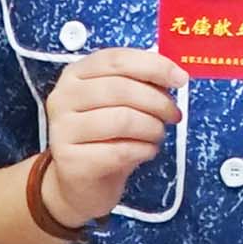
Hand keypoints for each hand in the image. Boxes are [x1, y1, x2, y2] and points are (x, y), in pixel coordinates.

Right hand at [32, 49, 185, 231]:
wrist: (80, 184)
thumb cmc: (105, 137)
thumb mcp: (120, 103)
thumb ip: (141, 84)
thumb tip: (175, 76)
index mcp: (76, 74)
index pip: (116, 59)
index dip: (153, 66)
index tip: (180, 79)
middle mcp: (63, 97)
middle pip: (121, 89)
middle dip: (158, 102)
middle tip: (174, 115)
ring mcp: (62, 130)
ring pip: (123, 119)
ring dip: (152, 128)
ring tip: (157, 135)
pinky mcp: (70, 161)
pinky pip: (120, 151)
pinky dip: (144, 150)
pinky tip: (146, 151)